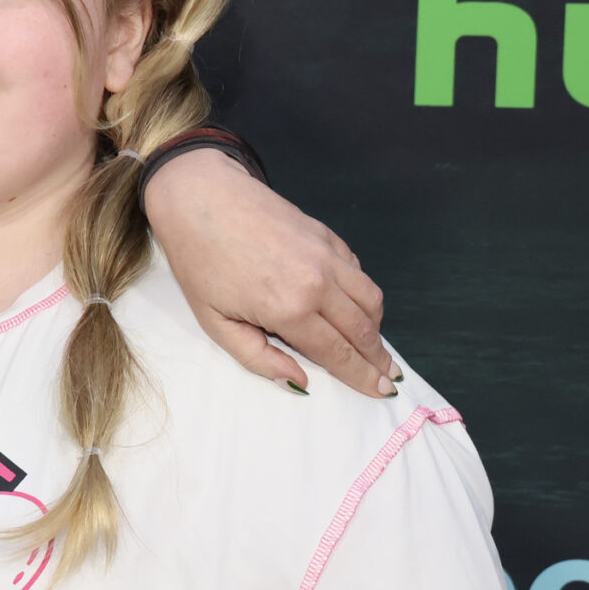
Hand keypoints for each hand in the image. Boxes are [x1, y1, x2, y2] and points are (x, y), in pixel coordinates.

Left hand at [144, 149, 395, 397]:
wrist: (199, 197)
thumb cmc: (199, 263)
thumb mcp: (214, 322)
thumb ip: (257, 357)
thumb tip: (299, 383)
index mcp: (288, 309)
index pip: (338, 353)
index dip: (362, 376)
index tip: (381, 392)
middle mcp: (317, 283)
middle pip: (362, 330)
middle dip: (378, 358)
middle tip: (389, 377)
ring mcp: (326, 255)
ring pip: (370, 299)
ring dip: (376, 327)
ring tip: (374, 346)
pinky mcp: (326, 234)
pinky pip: (358, 271)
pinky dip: (362, 293)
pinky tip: (353, 305)